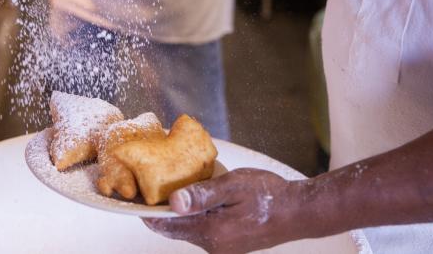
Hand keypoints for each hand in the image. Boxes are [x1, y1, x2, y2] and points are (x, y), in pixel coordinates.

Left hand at [143, 168, 305, 253]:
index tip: (133, 196)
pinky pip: (202, 230)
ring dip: (179, 212)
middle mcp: (214, 246)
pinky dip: (194, 215)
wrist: (299, 212)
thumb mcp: (234, 186)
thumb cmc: (269, 195)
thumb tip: (172, 202)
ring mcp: (222, 247)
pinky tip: (196, 198)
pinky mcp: (229, 244)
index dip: (148, 211)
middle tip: (148, 186)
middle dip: (161, 210)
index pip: (167, 225)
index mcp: (211, 233)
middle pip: (175, 228)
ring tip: (170, 188)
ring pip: (188, 229)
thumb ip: (202, 195)